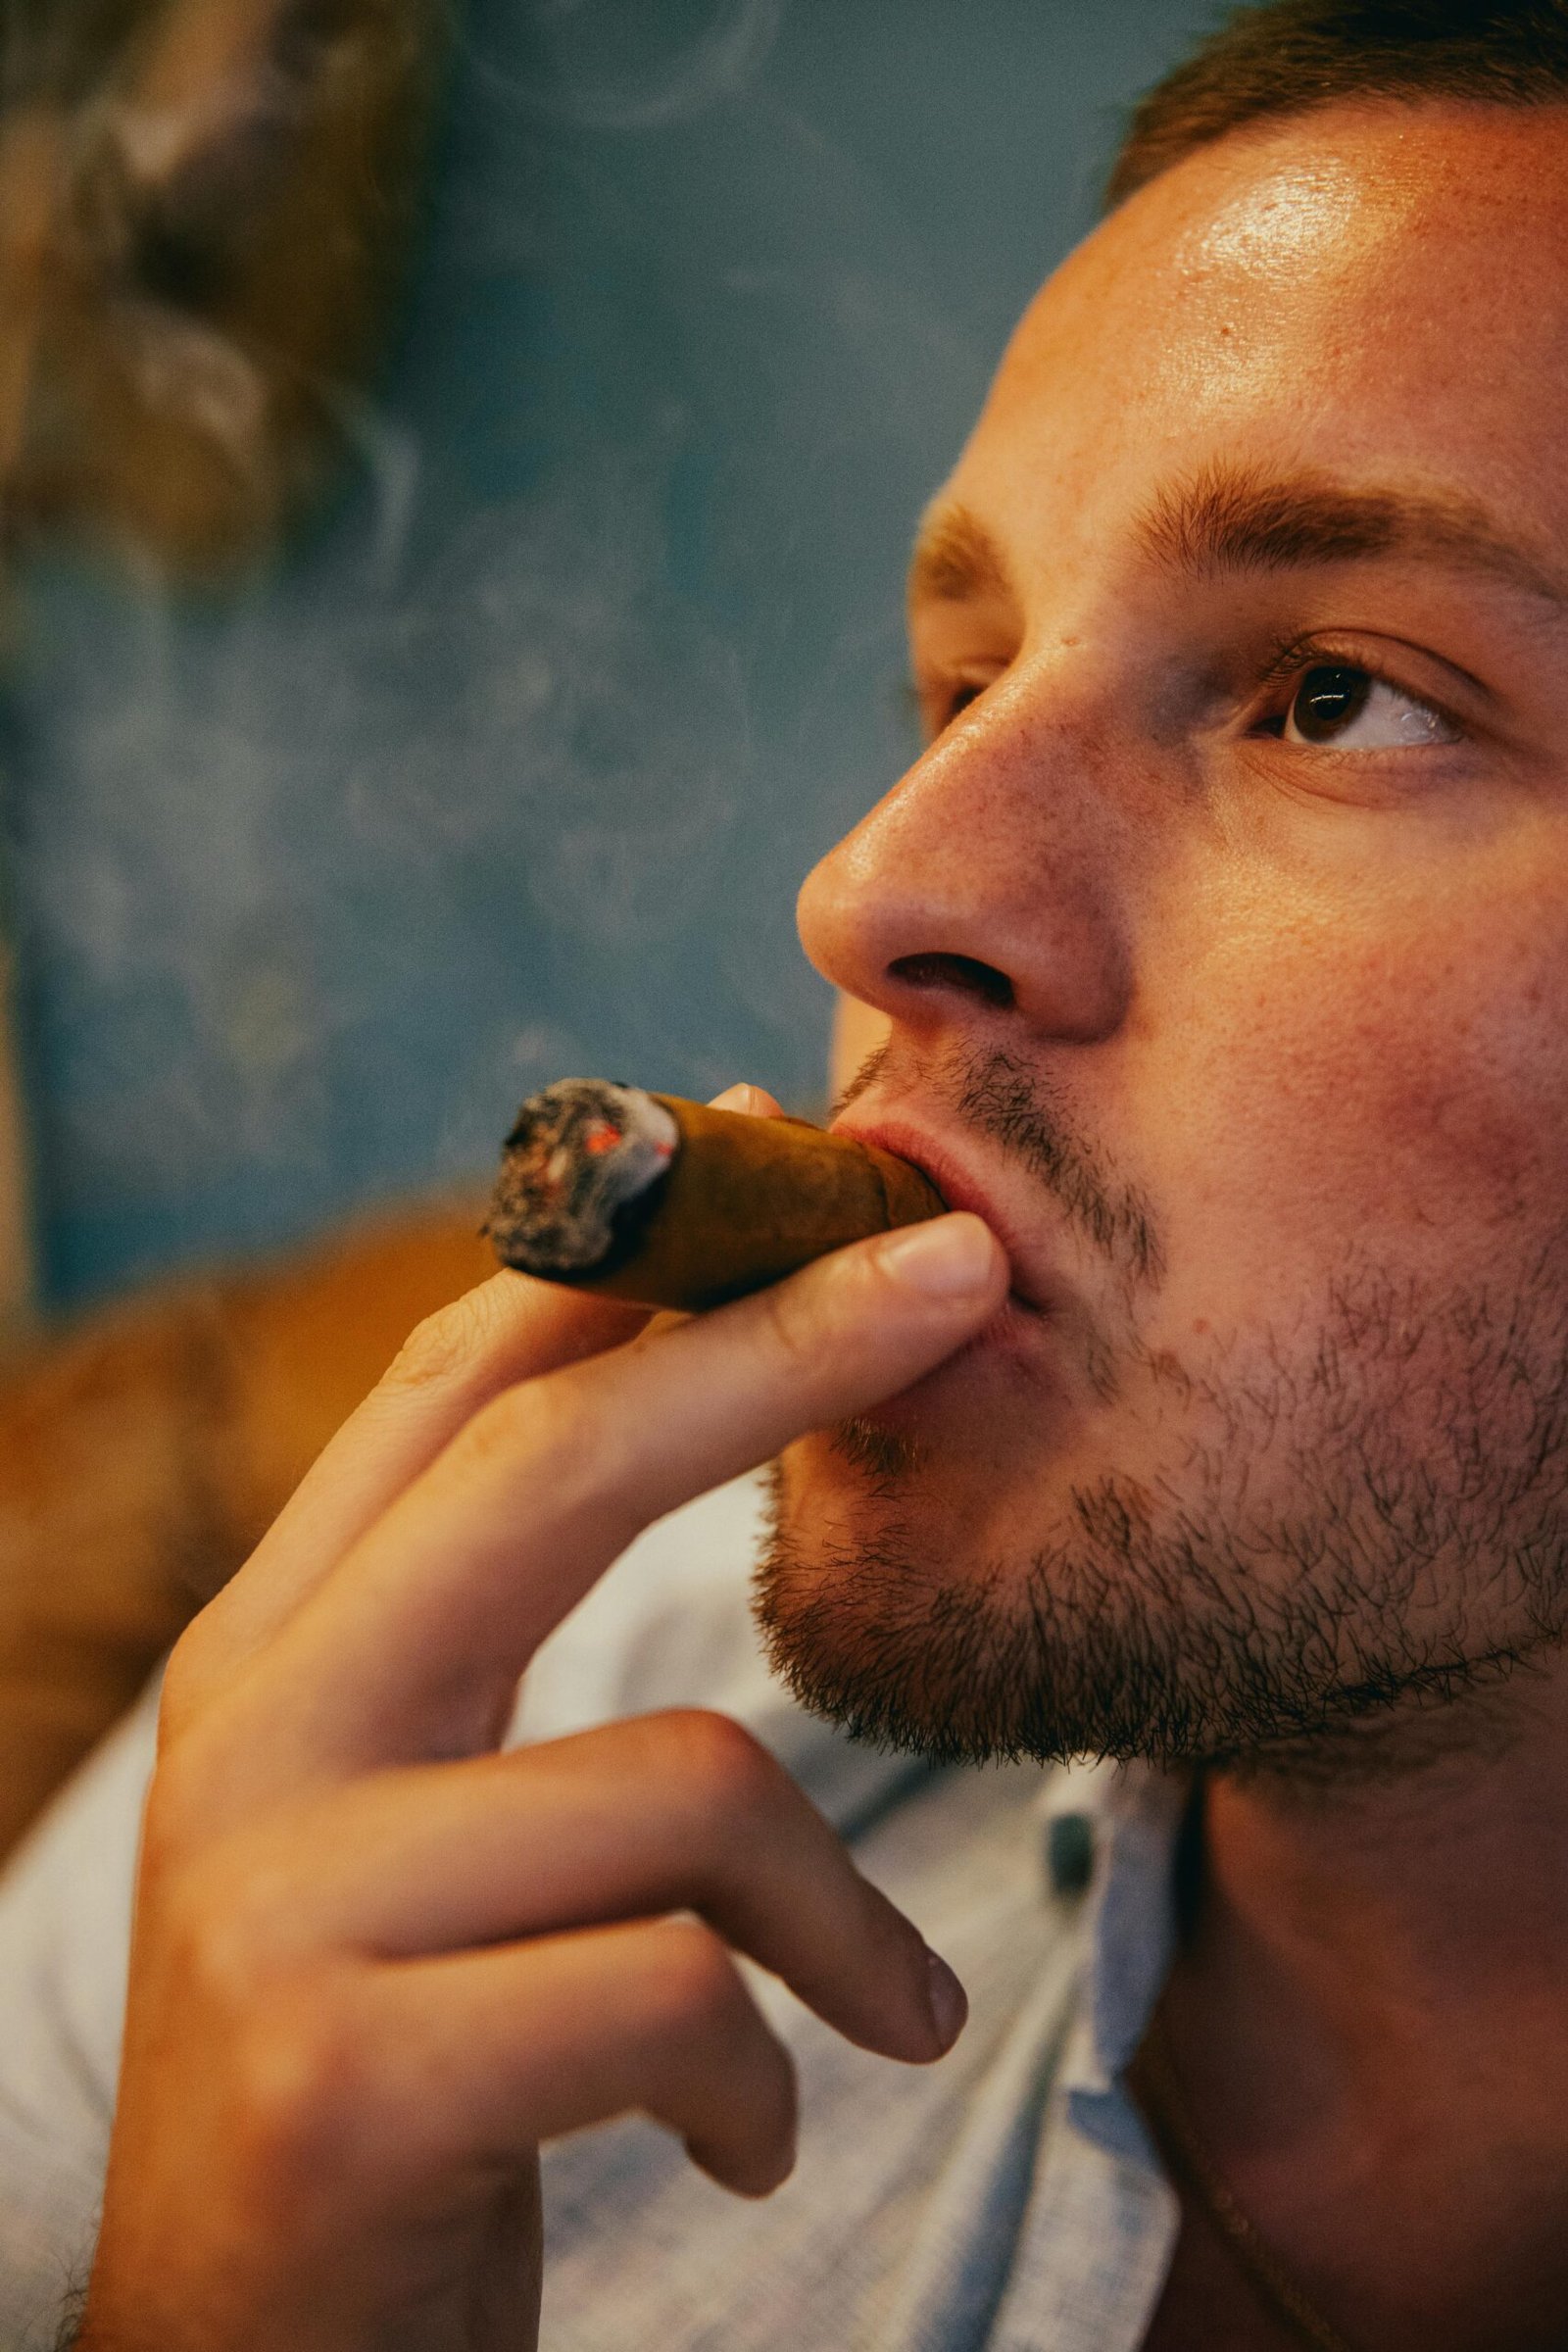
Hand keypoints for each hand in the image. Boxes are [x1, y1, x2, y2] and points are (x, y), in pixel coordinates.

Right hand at [79, 1095, 1006, 2351]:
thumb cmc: (385, 2057)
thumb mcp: (413, 1821)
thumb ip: (489, 1627)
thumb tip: (666, 1386)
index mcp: (280, 1649)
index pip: (460, 1388)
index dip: (633, 1259)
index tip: (777, 1139)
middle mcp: (256, 1732)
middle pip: (549, 1471)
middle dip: (780, 1353)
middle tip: (967, 1272)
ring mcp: (285, 1899)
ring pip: (684, 1786)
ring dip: (833, 1914)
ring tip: (878, 2010)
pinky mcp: (350, 2075)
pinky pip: (679, 1994)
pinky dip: (771, 2071)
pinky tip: (749, 2135)